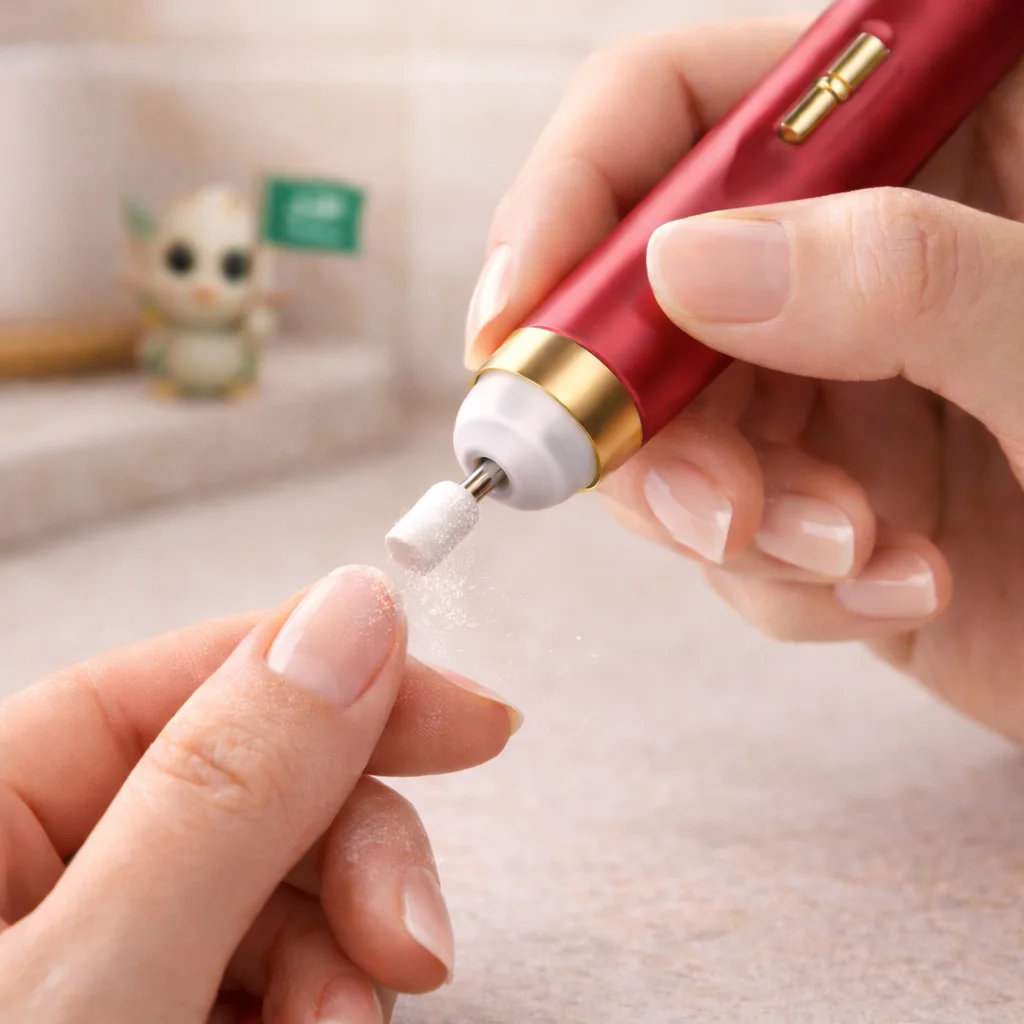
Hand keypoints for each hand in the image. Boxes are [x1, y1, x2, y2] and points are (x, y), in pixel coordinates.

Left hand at [0, 567, 519, 1021]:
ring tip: (355, 1019)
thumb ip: (224, 793)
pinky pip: (269, 967)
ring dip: (348, 947)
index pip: (183, 682)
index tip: (463, 712)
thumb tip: (353, 615)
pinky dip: (322, 998)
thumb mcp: (99, 978)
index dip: (334, 677)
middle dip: (357, 853)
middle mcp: (40, 876)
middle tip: (412, 934)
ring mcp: (104, 954)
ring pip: (278, 886)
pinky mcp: (159, 1015)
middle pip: (252, 789)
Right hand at [465, 18, 1023, 741]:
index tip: (515, 323)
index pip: (678, 108)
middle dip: (643, 413)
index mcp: (921, 133)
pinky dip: (785, 580)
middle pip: (638, 293)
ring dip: (720, 513)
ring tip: (838, 553)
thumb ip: (903, 275)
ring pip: (667, 432)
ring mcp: (826, 378)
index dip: (570, 200)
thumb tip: (686, 262)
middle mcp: (847, 250)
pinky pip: (731, 535)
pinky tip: (894, 583)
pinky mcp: (823, 494)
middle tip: (698, 505)